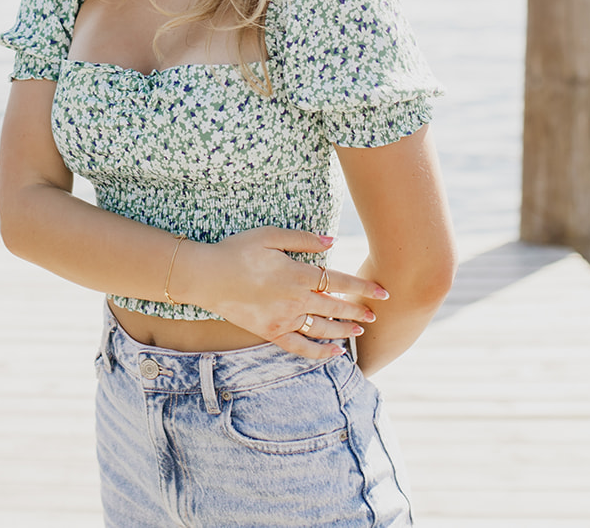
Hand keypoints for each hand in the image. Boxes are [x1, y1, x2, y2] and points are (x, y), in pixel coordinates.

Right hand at [181, 227, 387, 360]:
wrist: (206, 277)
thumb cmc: (237, 250)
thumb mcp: (270, 236)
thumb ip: (303, 240)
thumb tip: (332, 242)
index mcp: (297, 274)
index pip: (339, 281)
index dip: (363, 287)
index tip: (383, 292)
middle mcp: (295, 300)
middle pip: (335, 307)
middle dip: (358, 310)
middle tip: (376, 314)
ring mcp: (283, 319)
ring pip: (322, 328)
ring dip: (344, 330)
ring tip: (360, 331)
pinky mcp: (271, 332)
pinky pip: (300, 347)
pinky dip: (319, 352)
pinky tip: (334, 354)